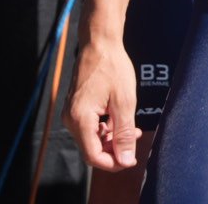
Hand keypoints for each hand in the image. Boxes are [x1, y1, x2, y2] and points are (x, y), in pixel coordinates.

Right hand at [65, 38, 143, 170]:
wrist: (99, 44)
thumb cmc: (112, 68)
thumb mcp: (124, 101)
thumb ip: (124, 133)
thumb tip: (125, 160)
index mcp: (80, 119)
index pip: (93, 156)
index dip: (114, 162)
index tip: (132, 159)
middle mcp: (71, 119)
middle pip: (92, 149)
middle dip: (115, 149)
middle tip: (136, 140)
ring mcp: (72, 114)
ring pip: (92, 139)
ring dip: (113, 138)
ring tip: (133, 130)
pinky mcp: (77, 108)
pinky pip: (90, 127)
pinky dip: (107, 128)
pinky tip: (122, 121)